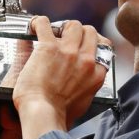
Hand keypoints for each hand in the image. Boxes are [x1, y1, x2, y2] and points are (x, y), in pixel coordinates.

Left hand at [13, 16, 109, 138]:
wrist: (43, 115)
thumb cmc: (60, 114)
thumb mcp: (84, 100)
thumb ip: (86, 86)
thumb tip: (82, 81)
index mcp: (96, 73)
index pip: (103, 46)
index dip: (91, 42)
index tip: (82, 44)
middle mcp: (86, 59)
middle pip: (89, 31)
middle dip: (78, 32)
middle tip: (66, 36)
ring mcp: (69, 52)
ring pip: (72, 24)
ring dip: (62, 26)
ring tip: (52, 32)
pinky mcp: (48, 48)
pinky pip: (44, 24)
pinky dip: (38, 23)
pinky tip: (35, 27)